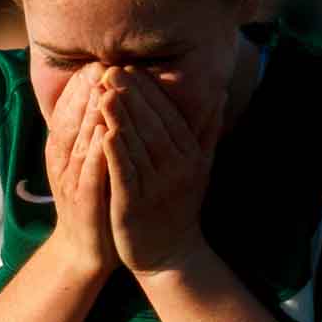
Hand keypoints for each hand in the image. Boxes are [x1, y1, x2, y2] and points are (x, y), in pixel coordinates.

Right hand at [44, 64, 116, 276]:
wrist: (87, 249)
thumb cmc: (97, 198)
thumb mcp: (93, 159)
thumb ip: (95, 128)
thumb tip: (108, 93)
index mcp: (64, 148)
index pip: (69, 110)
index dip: (81, 85)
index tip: (98, 61)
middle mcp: (62, 161)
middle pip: (70, 119)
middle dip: (85, 91)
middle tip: (100, 64)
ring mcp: (70, 182)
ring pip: (78, 142)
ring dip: (89, 115)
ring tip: (103, 89)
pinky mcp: (83, 203)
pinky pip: (88, 174)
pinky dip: (96, 152)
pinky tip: (107, 133)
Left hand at [100, 70, 219, 274]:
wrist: (170, 255)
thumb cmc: (180, 205)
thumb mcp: (201, 166)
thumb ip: (207, 129)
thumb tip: (219, 92)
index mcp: (191, 154)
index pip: (169, 114)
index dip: (149, 90)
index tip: (130, 66)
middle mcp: (177, 168)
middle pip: (152, 124)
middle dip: (131, 95)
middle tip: (110, 69)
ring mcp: (156, 187)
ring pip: (136, 145)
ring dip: (119, 116)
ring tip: (102, 91)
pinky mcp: (134, 205)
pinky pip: (124, 173)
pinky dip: (114, 152)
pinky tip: (103, 132)